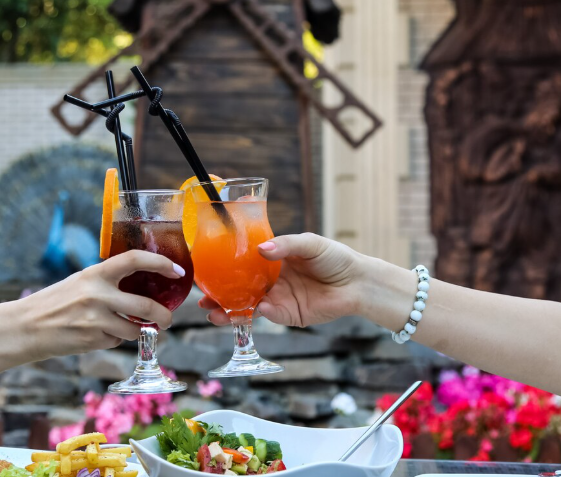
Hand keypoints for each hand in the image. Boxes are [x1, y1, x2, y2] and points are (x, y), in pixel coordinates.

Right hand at [18, 250, 182, 358]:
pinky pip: (116, 341)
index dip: (160, 263)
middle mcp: (97, 295)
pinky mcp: (92, 341)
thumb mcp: (81, 282)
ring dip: (137, 332)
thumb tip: (142, 285)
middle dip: (163, 316)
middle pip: (145, 307)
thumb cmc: (55, 302)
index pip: (135, 260)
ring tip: (127, 328)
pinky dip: (115, 339)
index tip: (177, 271)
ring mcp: (95, 320)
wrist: (26, 327)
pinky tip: (99, 334)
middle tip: (167, 319)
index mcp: (95, 273)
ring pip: (134, 330)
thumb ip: (107, 282)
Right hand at [199, 233, 364, 327]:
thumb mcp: (309, 243)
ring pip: (248, 307)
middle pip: (238, 289)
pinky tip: (252, 310)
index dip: (223, 269)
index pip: (241, 265)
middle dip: (219, 296)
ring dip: (230, 311)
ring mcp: (278, 299)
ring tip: (213, 314)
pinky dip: (258, 314)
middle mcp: (270, 281)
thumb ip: (286, 245)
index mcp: (271, 261)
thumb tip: (262, 249)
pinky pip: (270, 316)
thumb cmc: (335, 257)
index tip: (205, 271)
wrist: (358, 282)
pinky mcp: (289, 316)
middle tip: (202, 299)